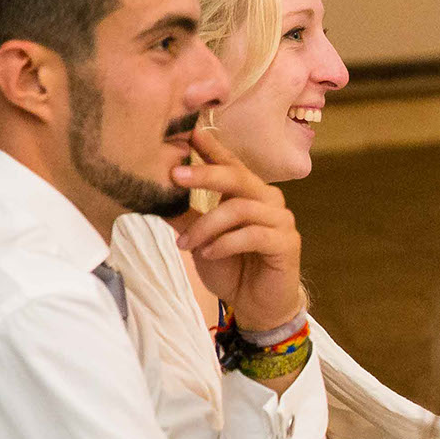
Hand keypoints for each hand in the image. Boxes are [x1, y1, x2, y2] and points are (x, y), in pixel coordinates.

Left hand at [174, 127, 304, 334]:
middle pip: (238, 177)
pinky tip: (208, 253)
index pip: (230, 163)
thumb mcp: (201, 239)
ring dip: (207, 226)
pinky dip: (226, 243)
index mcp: (248, 193)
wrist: (257, 305)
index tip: (189, 133)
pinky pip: (254, 235)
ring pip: (241, 208)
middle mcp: (268, 201)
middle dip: (204, 175)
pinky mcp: (287, 243)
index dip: (212, 147)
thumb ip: (185, 216)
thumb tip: (152, 194)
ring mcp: (281, 221)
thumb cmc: (233, 268)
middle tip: (174, 176)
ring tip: (185, 244)